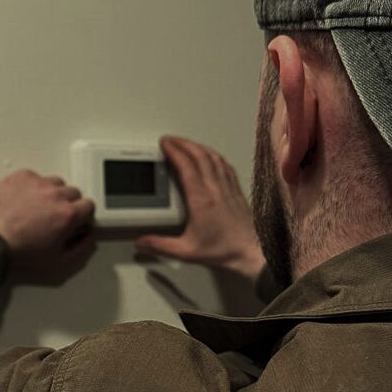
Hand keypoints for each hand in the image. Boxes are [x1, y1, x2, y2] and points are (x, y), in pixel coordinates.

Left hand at [0, 169, 95, 277]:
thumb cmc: (19, 250)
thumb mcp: (58, 259)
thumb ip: (80, 246)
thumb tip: (86, 236)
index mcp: (68, 214)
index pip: (89, 205)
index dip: (82, 214)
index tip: (75, 219)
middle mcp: (55, 195)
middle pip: (74, 192)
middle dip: (68, 203)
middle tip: (54, 215)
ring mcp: (38, 183)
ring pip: (55, 182)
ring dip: (52, 192)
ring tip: (39, 207)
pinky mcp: (21, 177)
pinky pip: (35, 177)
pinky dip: (32, 186)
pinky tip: (24, 200)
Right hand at [134, 136, 265, 280]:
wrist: (250, 252)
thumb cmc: (224, 250)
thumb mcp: (186, 251)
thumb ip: (160, 245)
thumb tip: (141, 242)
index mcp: (201, 200)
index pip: (186, 166)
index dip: (174, 151)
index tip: (165, 144)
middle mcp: (216, 189)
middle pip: (199, 156)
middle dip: (183, 143)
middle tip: (171, 139)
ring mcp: (228, 188)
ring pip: (213, 157)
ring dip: (198, 146)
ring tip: (186, 143)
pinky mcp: (236, 191)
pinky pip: (225, 165)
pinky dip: (214, 155)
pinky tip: (210, 155)